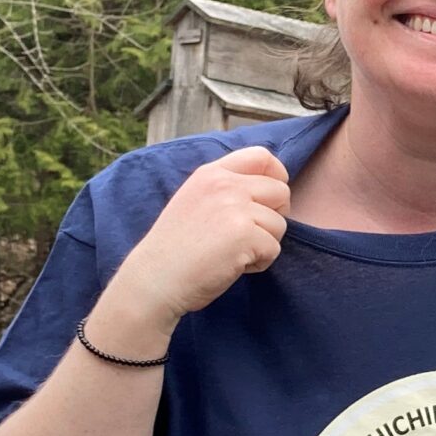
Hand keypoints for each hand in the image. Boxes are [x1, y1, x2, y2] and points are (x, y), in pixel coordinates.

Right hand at [94, 145, 291, 351]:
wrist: (155, 278)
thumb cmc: (175, 248)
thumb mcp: (195, 200)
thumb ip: (225, 189)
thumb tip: (268, 188)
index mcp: (211, 174)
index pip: (261, 156)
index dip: (277, 177)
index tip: (270, 200)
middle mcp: (225, 184)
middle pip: (280, 191)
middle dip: (274, 217)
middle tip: (250, 235)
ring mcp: (235, 207)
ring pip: (280, 224)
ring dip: (264, 244)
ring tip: (233, 253)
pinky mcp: (245, 234)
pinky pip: (273, 248)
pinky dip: (259, 263)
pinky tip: (232, 265)